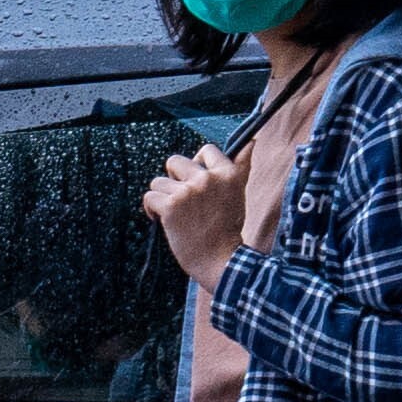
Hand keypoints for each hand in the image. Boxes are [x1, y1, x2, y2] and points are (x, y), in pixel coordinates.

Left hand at [143, 146, 248, 287]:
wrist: (219, 260)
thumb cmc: (227, 229)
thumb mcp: (239, 193)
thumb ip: (240, 167)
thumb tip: (252, 141)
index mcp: (228, 173)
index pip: (207, 150)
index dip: (197, 163)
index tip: (197, 180)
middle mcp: (208, 178)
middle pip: (175, 161)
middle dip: (173, 179)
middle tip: (183, 199)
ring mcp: (188, 191)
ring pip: (158, 181)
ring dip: (162, 197)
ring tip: (175, 214)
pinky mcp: (171, 206)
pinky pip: (149, 196)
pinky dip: (151, 209)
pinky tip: (161, 219)